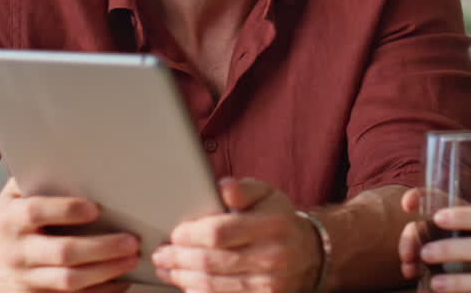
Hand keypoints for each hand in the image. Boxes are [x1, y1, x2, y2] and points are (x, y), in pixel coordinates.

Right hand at [0, 178, 139, 292]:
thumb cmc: (6, 220)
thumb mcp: (12, 196)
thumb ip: (39, 179)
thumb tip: (75, 160)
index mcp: (10, 219)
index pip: (37, 212)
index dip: (67, 210)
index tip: (96, 208)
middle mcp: (16, 251)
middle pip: (61, 252)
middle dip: (100, 248)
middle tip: (130, 241)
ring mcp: (23, 280)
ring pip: (68, 281)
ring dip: (105, 272)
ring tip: (131, 260)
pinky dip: (98, 292)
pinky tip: (119, 280)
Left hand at [152, 177, 321, 292]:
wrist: (309, 253)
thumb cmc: (279, 220)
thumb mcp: (267, 194)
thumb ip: (243, 189)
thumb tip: (223, 187)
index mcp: (271, 225)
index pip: (220, 233)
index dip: (191, 235)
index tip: (175, 234)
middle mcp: (272, 257)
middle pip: (211, 262)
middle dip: (179, 259)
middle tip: (161, 255)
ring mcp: (268, 285)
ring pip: (213, 286)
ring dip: (183, 278)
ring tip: (167, 270)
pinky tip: (188, 285)